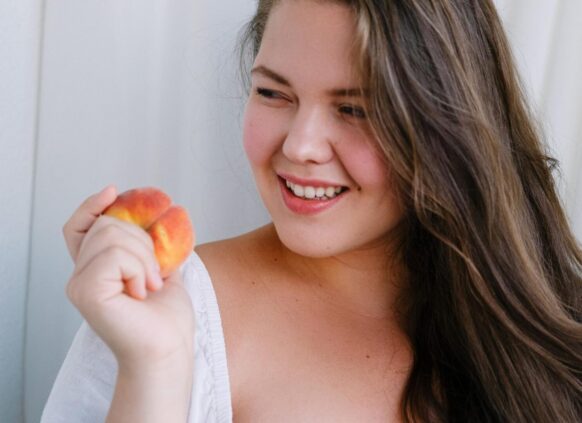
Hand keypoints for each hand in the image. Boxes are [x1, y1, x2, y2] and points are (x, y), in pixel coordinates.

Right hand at [65, 196, 193, 369]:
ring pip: (111, 235)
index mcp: (96, 269)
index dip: (92, 206)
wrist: (169, 347)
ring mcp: (79, 283)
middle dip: (141, 241)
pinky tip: (142, 292)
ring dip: (144, 257)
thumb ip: (148, 247)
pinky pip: (115, 255)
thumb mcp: (159, 269)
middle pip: (105, 225)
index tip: (114, 192)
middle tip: (154, 275)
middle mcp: (81, 275)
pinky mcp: (85, 291)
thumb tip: (158, 220)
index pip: (79, 227)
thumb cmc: (166, 317)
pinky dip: (138, 268)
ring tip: (150, 285)